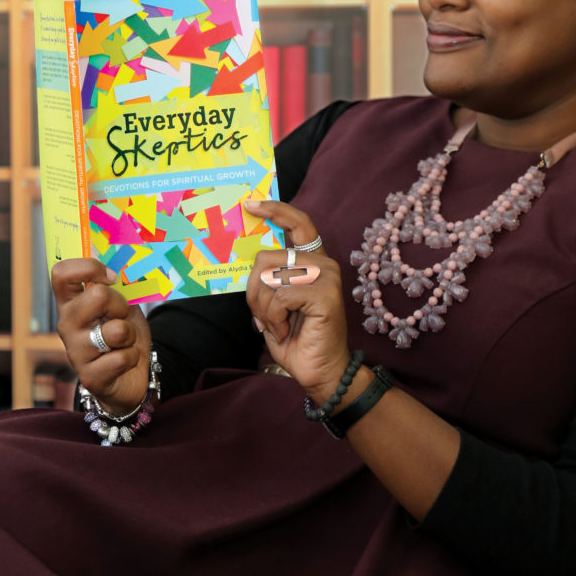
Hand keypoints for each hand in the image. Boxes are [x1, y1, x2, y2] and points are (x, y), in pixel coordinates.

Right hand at [51, 258, 152, 413]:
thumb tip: (121, 260)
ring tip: (123, 342)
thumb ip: (116, 286)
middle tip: (120, 317)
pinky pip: (122, 357)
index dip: (89, 267)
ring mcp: (76, 352)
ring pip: (116, 329)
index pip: (60, 273)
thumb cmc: (123, 335)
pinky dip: (133, 357)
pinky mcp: (90, 377)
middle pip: (97, 295)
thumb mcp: (121, 305)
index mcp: (70, 303)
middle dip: (121, 304)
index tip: (111, 277)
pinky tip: (124, 361)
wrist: (132, 375)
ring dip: (130, 334)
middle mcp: (67, 325)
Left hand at [244, 200, 351, 399]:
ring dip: (264, 309)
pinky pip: (281, 297)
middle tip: (261, 316)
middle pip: (266, 259)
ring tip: (277, 326)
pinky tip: (286, 331)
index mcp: (312, 261)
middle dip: (253, 291)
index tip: (251, 204)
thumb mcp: (274, 303)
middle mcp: (323, 263)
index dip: (275, 210)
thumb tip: (248, 260)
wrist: (320, 371)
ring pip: (270, 279)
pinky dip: (275, 319)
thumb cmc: (297, 338)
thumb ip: (267, 278)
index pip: (298, 224)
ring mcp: (327, 277)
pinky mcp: (325, 294)